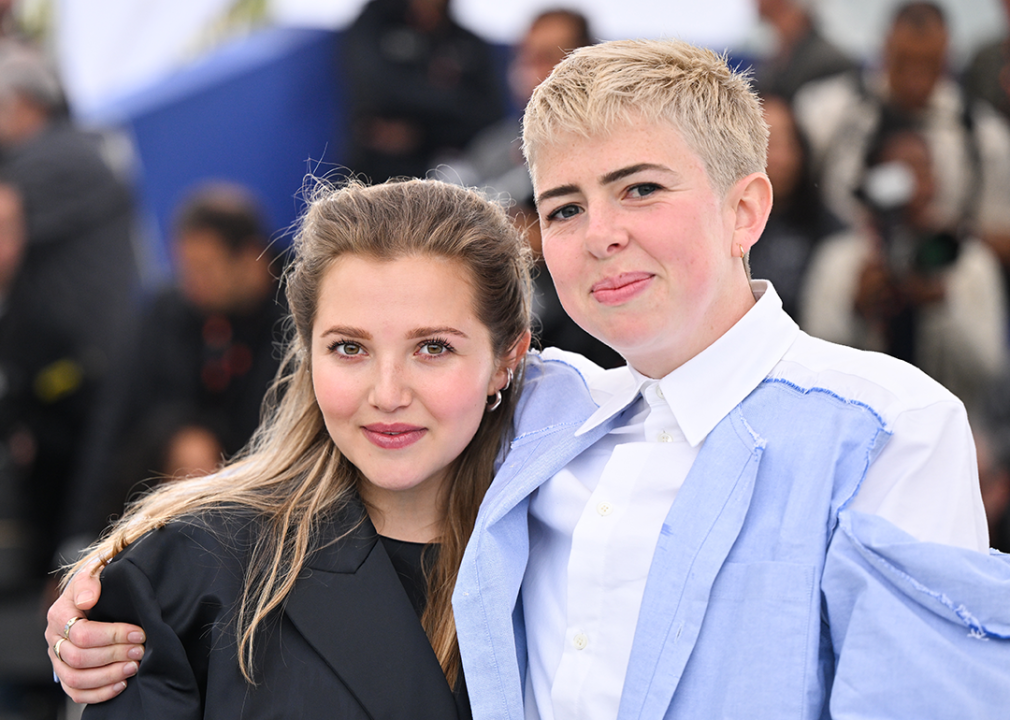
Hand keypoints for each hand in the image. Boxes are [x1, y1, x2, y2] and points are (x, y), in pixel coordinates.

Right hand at [45, 561, 145, 703]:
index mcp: (59, 614)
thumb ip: (89, 582)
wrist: (96, 593)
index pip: (82, 633)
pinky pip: (76, 693)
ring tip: (134, 667)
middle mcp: (54, 639)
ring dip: (109, 676)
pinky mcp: (67, 674)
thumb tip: (86, 600)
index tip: (139, 632)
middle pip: (79, 658)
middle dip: (114, 656)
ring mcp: (59, 659)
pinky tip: (122, 684)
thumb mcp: (94, 572)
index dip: (112, 636)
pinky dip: (99, 693)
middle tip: (140, 650)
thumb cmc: (98, 583)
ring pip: (76, 679)